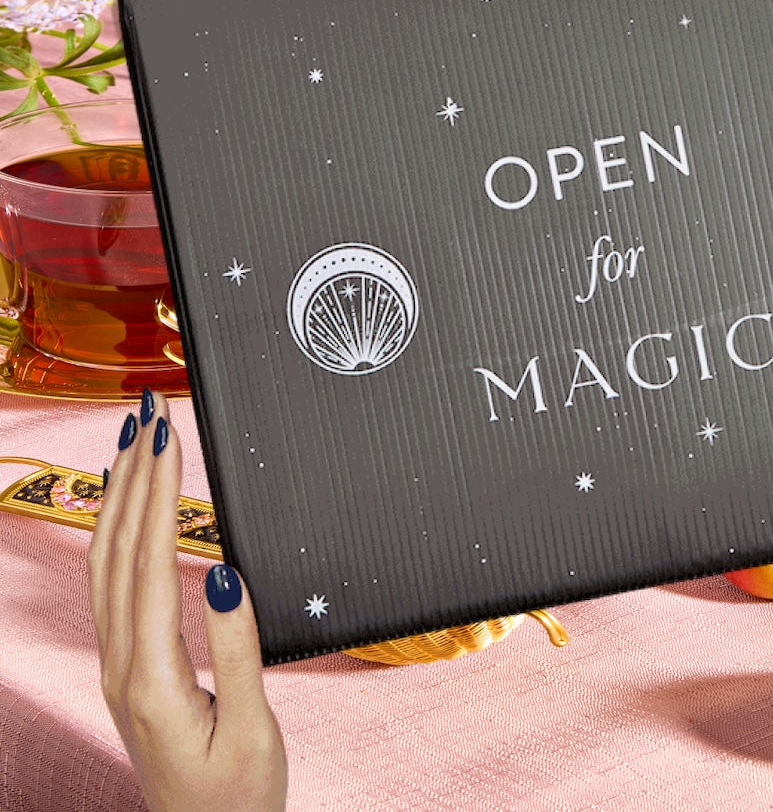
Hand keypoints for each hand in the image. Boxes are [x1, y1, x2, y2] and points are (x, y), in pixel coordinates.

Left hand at [87, 390, 286, 811]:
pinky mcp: (129, 667)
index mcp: (154, 675)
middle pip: (119, 549)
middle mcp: (124, 665)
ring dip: (122, 495)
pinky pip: (113, 583)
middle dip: (134, 473)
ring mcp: (120, 666)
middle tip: (151, 411)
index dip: (159, 493)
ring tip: (138, 441)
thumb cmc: (236, 797)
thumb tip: (224, 571)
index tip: (169, 435)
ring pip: (107, 562)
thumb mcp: (251, 728)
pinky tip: (136, 507)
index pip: (151, 562)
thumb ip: (236, 649)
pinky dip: (122, 530)